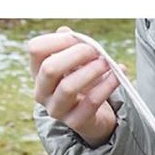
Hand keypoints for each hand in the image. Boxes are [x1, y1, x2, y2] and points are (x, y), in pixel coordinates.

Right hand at [28, 25, 125, 147]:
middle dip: (76, 55)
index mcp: (38, 73)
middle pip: (50, 68)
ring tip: (107, 63)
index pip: (36, 49)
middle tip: (95, 51)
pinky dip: (107, 86)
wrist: (95, 118)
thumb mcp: (75, 63)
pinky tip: (118, 75)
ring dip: (90, 71)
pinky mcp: (76, 122)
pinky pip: (91, 102)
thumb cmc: (83, 83)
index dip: (58, 40)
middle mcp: (42, 92)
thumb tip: (67, 31)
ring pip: (68, 87)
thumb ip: (69, 46)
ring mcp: (57, 110)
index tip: (78, 38)